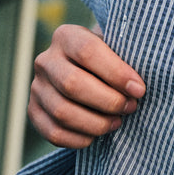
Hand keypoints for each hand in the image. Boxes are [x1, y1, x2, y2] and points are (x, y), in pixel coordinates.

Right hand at [28, 24, 145, 148]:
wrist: (86, 70)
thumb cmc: (109, 59)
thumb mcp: (115, 47)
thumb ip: (125, 56)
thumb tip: (140, 83)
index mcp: (66, 36)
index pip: (87, 52)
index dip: (116, 73)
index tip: (139, 89)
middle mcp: (46, 60)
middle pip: (73, 84)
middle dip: (108, 101)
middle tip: (131, 107)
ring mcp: (36, 87)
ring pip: (63, 112)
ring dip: (96, 123)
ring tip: (117, 121)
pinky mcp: (33, 112)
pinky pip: (54, 133)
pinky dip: (79, 139)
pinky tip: (97, 135)